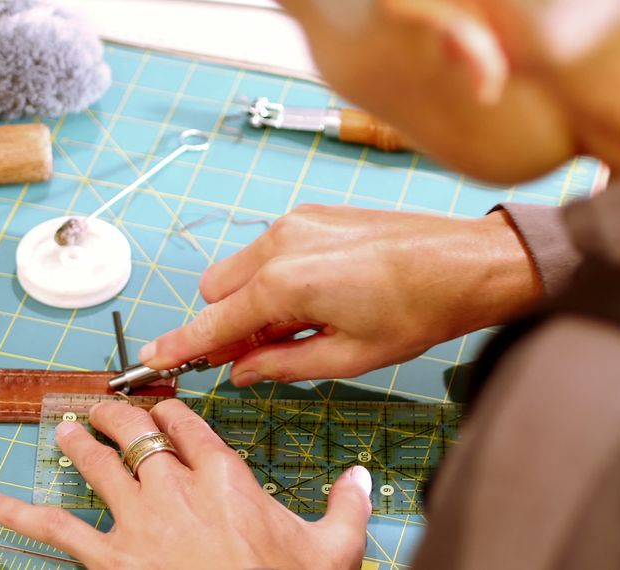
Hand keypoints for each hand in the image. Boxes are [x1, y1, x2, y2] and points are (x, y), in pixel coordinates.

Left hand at [0, 400, 371, 569]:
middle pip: (139, 435)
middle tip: (104, 404)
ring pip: (98, 466)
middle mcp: (179, 490)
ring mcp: (140, 523)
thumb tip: (361, 477)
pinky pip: (56, 530)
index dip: (172, 410)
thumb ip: (348, 505)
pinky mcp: (111, 560)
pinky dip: (18, 514)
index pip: (192, 427)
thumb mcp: (335, 548)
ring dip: (77, 443)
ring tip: (63, 428)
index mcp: (228, 480)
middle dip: (118, 414)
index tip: (162, 402)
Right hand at [138, 204, 540, 384]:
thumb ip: (282, 364)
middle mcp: (280, 242)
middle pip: (217, 288)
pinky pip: (271, 248)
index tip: (154, 359)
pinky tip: (318, 297)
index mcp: (285, 282)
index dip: (184, 345)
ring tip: (304, 325)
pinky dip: (275, 276)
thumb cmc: (417, 312)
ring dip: (253, 299)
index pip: (215, 320)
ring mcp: (298, 221)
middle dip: (227, 322)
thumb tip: (240, 371)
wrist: (466, 263)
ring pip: (242, 266)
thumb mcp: (347, 356)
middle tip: (262, 354)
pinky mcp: (315, 212)